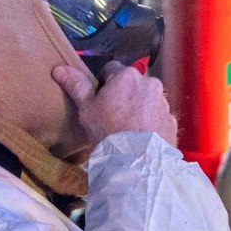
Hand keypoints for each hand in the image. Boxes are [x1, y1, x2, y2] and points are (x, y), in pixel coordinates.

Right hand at [53, 61, 178, 147]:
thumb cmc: (108, 132)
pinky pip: (157, 116)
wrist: (136, 162)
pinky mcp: (171, 119)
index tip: (98, 100)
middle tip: (111, 116)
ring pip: (146, 99)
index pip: (110, 69)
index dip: (102, 84)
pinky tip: (139, 136)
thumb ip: (76, 85)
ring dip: (138, 107)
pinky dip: (150, 122)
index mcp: (126, 75)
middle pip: (131, 84)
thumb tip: (60, 69)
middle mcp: (149, 83)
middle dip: (122, 95)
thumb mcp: (86, 108)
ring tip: (126, 128)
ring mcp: (162, 102)